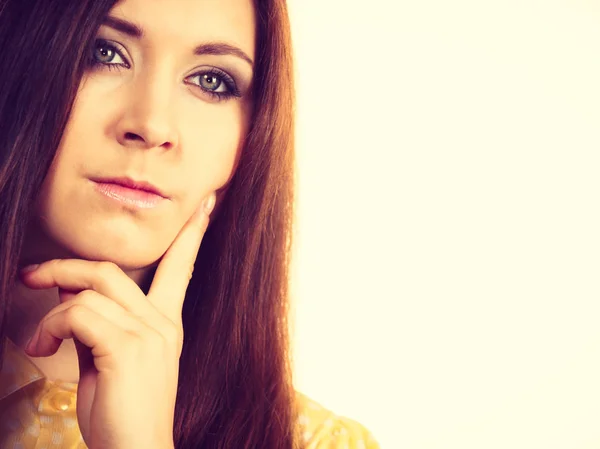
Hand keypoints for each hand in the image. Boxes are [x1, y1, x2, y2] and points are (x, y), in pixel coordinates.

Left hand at [19, 192, 215, 448]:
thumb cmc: (122, 415)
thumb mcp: (111, 362)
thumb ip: (100, 324)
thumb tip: (71, 292)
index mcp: (166, 324)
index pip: (181, 268)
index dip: (192, 235)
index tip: (206, 205)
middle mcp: (162, 323)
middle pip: (109, 270)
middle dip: (65, 267)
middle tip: (31, 276)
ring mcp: (149, 333)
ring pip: (88, 290)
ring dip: (50, 311)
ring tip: (39, 341)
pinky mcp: (128, 346)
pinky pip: (77, 314)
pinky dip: (50, 327)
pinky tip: (43, 348)